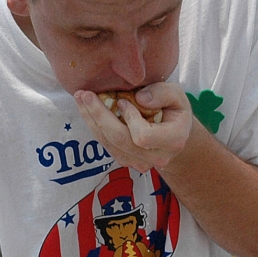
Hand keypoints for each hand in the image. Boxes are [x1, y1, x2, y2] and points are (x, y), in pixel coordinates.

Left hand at [74, 83, 192, 172]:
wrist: (175, 131)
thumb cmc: (175, 109)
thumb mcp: (177, 94)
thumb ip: (163, 93)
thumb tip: (139, 99)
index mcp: (174, 140)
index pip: (143, 136)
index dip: (130, 118)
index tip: (123, 101)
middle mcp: (158, 157)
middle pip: (120, 141)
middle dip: (100, 116)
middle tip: (84, 94)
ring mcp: (142, 163)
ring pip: (110, 144)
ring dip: (91, 120)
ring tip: (80, 98)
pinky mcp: (128, 161)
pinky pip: (107, 146)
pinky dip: (95, 127)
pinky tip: (87, 111)